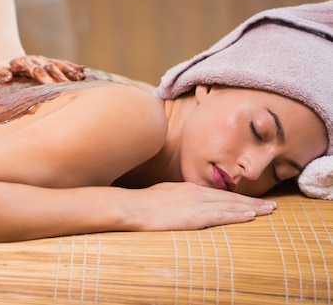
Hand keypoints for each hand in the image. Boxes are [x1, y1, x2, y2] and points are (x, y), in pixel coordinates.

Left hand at [0, 55, 85, 83]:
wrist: (5, 55)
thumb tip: (7, 76)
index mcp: (23, 63)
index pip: (35, 70)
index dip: (43, 76)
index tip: (51, 84)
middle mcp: (35, 61)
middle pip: (49, 67)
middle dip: (59, 76)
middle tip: (68, 85)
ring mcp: (43, 61)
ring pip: (57, 65)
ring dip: (69, 71)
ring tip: (81, 78)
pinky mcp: (48, 62)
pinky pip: (61, 64)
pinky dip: (71, 67)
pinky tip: (83, 72)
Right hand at [130, 182, 276, 230]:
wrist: (132, 207)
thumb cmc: (142, 203)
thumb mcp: (162, 195)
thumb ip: (177, 198)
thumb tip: (182, 203)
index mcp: (189, 188)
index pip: (219, 193)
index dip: (238, 197)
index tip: (252, 201)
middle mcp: (196, 193)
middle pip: (230, 197)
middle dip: (251, 201)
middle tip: (271, 205)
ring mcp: (196, 204)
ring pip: (230, 205)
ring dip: (251, 208)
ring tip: (268, 210)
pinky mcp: (194, 216)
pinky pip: (220, 215)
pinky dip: (237, 214)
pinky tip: (250, 215)